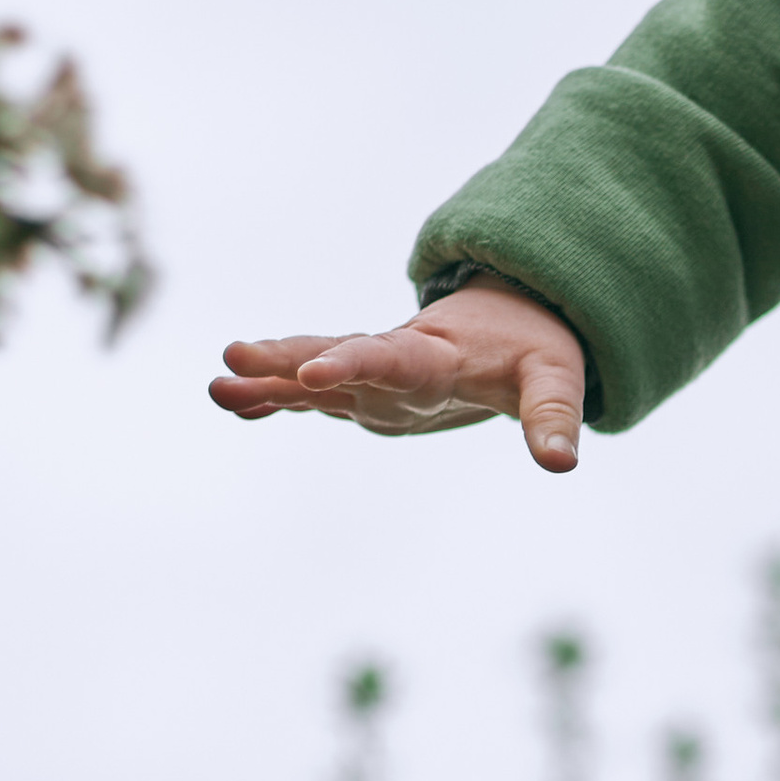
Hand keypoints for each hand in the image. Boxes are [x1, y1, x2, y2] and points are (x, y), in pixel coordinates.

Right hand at [209, 277, 585, 471]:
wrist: (513, 318)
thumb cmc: (533, 349)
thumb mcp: (556, 379)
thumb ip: (555, 417)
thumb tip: (562, 462)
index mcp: (439, 356)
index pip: (392, 358)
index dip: (353, 364)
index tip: (313, 374)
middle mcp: (396, 361)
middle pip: (336, 356)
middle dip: (288, 359)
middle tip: (234, 356)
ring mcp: (375, 376)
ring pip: (315, 374)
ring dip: (269, 381)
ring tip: (217, 387)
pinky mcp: (365, 390)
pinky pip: (313, 392)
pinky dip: (276, 397)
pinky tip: (234, 403)